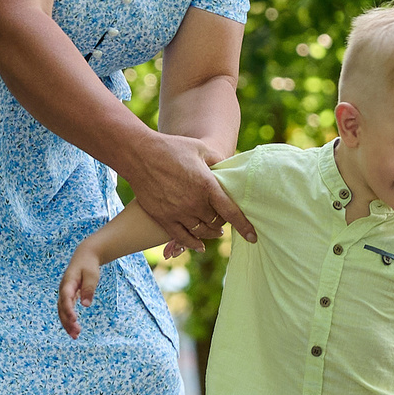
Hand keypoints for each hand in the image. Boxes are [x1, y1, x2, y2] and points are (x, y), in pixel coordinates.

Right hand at [57, 249, 103, 337]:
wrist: (84, 257)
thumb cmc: (89, 265)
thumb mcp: (92, 275)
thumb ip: (89, 289)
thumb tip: (86, 305)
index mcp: (68, 283)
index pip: (66, 298)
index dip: (69, 310)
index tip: (74, 320)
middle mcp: (63, 290)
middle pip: (61, 308)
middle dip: (67, 321)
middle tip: (76, 333)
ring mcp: (64, 294)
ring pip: (62, 311)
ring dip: (67, 324)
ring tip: (75, 336)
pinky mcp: (68, 297)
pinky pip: (66, 310)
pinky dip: (69, 320)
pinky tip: (74, 329)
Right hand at [123, 131, 256, 252]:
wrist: (140, 155)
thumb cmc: (172, 148)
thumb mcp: (200, 148)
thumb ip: (218, 160)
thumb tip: (229, 168)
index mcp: (207, 185)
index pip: (231, 212)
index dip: (244, 226)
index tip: (253, 237)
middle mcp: (194, 203)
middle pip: (216, 223)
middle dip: (223, 223)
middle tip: (225, 220)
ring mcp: (178, 212)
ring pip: (201, 232)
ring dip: (210, 233)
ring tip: (215, 231)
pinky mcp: (163, 218)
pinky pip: (181, 237)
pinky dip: (192, 244)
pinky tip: (199, 246)